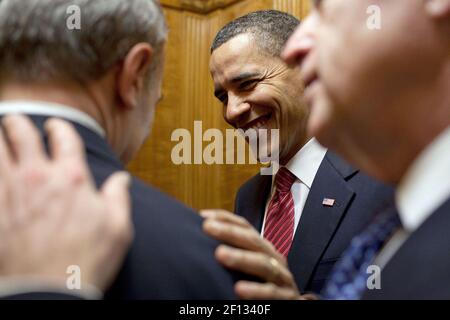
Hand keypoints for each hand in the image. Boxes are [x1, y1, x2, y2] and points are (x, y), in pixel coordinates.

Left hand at [0, 115, 132, 292]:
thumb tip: (121, 180)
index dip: (59, 127)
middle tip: (18, 124)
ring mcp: (12, 191)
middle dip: (18, 123)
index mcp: (72, 177)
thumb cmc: (87, 260)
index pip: (63, 136)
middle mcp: (38, 177)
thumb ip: (118, 197)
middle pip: (20, 132)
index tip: (56, 127)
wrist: (49, 290)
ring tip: (1, 139)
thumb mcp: (118, 228)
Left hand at [201, 209, 313, 299]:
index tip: (203, 217)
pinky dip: (256, 291)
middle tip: (207, 227)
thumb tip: (201, 237)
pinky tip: (239, 289)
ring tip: (220, 254)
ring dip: (241, 258)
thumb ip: (230, 254)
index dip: (226, 219)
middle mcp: (275, 260)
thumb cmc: (263, 288)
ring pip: (264, 264)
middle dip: (230, 232)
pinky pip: (271, 293)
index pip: (246, 228)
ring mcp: (283, 278)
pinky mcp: (287, 298)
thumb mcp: (249, 269)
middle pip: (253, 241)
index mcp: (264, 250)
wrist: (288, 309)